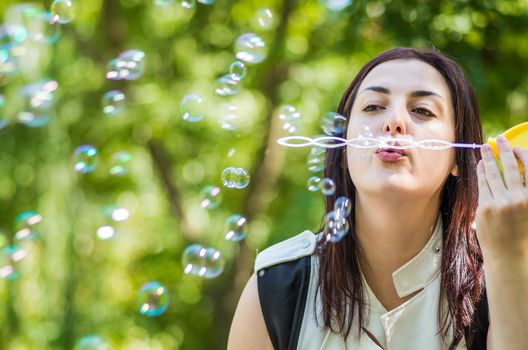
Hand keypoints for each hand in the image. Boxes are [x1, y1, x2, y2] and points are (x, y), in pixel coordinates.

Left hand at [476, 135, 527, 262]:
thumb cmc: (522, 232)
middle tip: (499, 139)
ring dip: (488, 158)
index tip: (515, 147)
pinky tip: (479, 166)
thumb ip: (525, 191)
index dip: (522, 155)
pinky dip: (481, 173)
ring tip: (484, 148)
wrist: (509, 255)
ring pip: (493, 174)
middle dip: (504, 150)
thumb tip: (519, 169)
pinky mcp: (486, 207)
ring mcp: (502, 203)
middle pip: (511, 168)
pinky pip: (482, 185)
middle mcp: (521, 199)